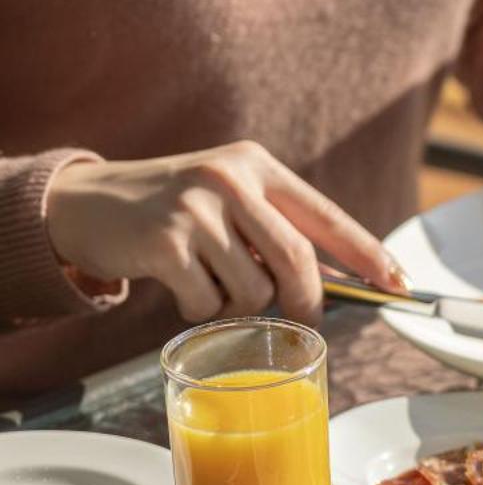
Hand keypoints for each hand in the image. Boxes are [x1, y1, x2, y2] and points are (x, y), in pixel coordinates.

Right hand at [45, 141, 401, 323]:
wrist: (82, 203)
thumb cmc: (171, 210)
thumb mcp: (229, 199)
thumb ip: (278, 229)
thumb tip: (345, 279)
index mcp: (256, 167)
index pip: (326, 216)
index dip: (367, 254)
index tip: (398, 284)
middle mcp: (229, 180)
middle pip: (297, 260)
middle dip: (306, 300)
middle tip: (303, 317)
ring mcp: (195, 210)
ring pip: (253, 290)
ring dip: (239, 305)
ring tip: (209, 282)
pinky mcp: (163, 243)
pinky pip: (208, 303)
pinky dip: (200, 309)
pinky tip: (177, 286)